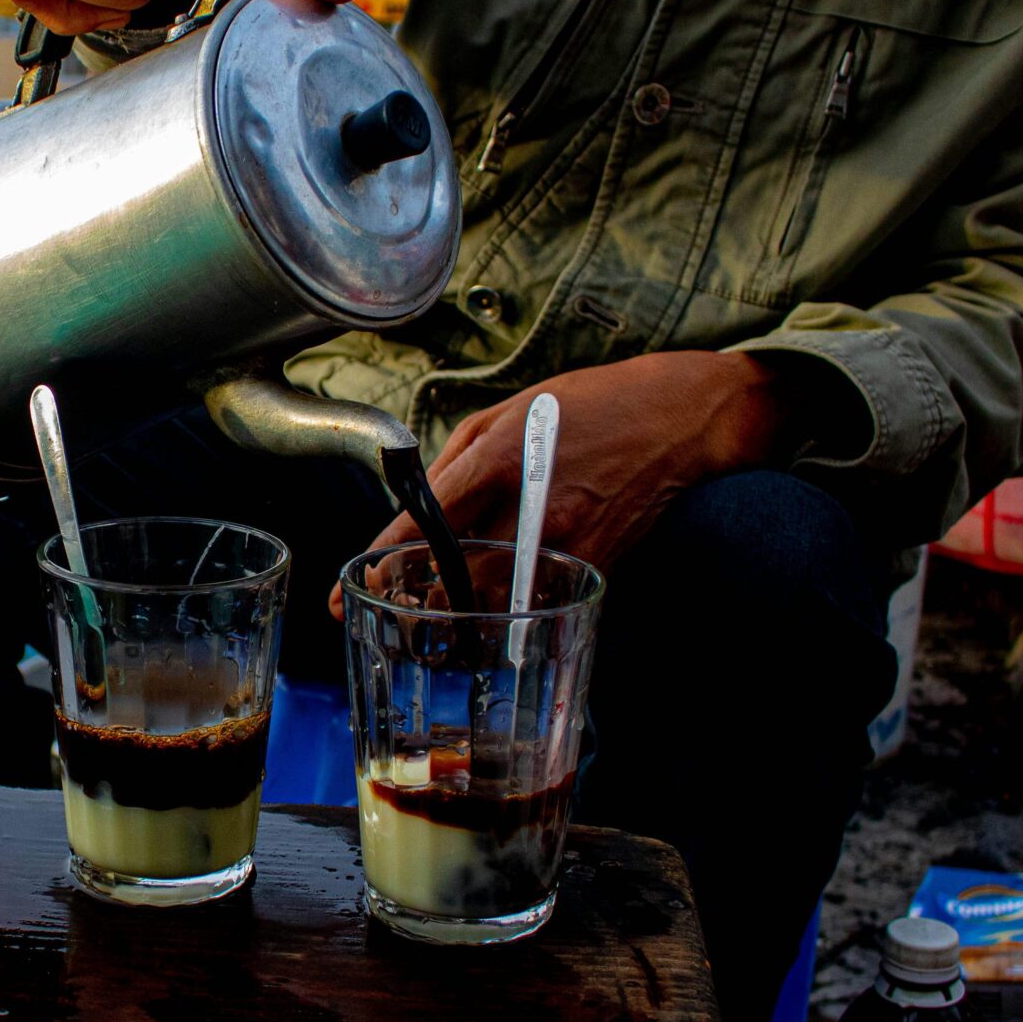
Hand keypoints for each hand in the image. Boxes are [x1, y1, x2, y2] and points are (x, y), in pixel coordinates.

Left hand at [327, 352, 796, 617]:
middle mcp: (526, 509)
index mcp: (496, 460)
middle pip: (447, 578)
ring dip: (454, 616)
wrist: (676, 420)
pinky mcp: (592, 566)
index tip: (346, 590)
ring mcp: (562, 544)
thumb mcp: (506, 411)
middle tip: (387, 607)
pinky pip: (534, 602)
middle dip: (409, 600)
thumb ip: (455, 460)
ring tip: (430, 616)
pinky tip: (490, 608)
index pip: (419, 526)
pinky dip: (505, 612)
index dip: (375, 564)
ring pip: (489, 604)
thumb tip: (418, 502)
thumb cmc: (589, 404)